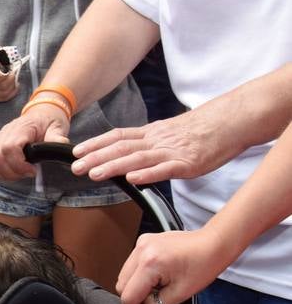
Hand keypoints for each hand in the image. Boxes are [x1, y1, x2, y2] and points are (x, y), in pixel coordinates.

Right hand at [0, 48, 19, 102]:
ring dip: (13, 86)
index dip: (5, 75)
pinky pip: (4, 98)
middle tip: (14, 72)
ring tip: (13, 78)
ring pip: (4, 93)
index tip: (9, 69)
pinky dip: (11, 92)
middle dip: (12, 79)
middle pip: (1, 86)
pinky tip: (12, 85)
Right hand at [0, 102, 69, 180]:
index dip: (18, 164)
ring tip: (14, 175)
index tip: (32, 171)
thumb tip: (62, 145)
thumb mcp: (58, 127)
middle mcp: (5, 133)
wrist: (41, 112)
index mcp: (21, 129)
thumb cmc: (49, 120)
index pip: (9, 147)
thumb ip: (58, 137)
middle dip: (9, 172)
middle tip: (24, 174)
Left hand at [71, 109, 238, 185]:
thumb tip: (127, 153)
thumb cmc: (200, 130)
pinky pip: (164, 169)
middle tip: (76, 167)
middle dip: (96, 157)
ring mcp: (171, 152)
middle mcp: (156, 141)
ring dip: (113, 166)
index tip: (75, 151)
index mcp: (151, 133)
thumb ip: (147, 142)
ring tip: (94, 174)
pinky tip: (132, 179)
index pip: (117, 136)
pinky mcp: (187, 164)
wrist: (228, 123)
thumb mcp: (167, 132)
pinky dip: (147, 174)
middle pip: (121, 147)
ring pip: (137, 158)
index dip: (95, 144)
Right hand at [115, 230, 231, 303]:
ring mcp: (141, 244)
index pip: (129, 295)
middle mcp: (141, 251)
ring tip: (156, 291)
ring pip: (125, 275)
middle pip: (122, 284)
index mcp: (150, 264)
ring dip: (136, 288)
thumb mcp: (182, 293)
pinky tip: (155, 279)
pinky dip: (139, 276)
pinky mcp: (144, 242)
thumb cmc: (204, 263)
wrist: (213, 244)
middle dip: (133, 301)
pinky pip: (133, 264)